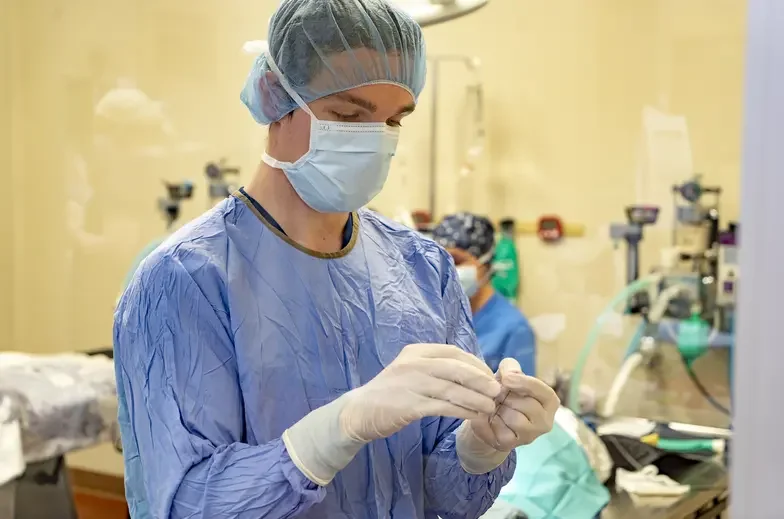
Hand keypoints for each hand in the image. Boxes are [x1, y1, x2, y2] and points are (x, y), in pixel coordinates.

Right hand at [340, 343, 501, 441]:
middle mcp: (414, 363)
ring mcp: (411, 383)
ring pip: (452, 388)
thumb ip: (434, 368)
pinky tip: (474, 416)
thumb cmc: (390, 393)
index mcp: (416, 352)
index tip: (489, 376)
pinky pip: (443, 407)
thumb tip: (469, 371)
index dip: (476, 363)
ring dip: (475, 398)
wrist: (359, 412)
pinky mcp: (409, 405)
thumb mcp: (410, 371)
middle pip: (456, 368)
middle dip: (480, 379)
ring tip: (490, 407)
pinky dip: (462, 411)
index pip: (454, 352)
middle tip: (497, 390)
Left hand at [456, 358, 559, 473]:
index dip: (525, 383)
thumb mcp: (507, 374)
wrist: (487, 416)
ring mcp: (530, 436)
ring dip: (500, 409)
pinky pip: (500, 430)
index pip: (544, 392)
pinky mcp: (511, 445)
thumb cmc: (504, 391)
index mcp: (549, 402)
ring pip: (515, 419)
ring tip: (495, 405)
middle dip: (508, 396)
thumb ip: (511, 367)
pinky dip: (490, 420)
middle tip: (497, 394)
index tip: (506, 378)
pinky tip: (489, 417)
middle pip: (528, 406)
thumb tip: (510, 375)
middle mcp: (545, 422)